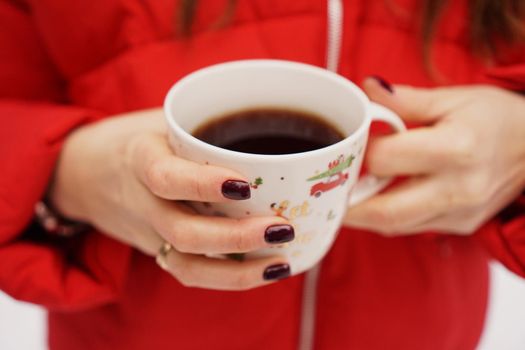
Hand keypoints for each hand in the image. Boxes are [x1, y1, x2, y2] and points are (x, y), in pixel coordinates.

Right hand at [50, 108, 292, 289]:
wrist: (84, 174)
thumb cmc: (139, 139)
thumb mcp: (162, 118)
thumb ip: (204, 123)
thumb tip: (271, 123)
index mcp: (140, 158)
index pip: (165, 177)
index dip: (202, 184)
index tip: (245, 185)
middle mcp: (142, 202)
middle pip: (183, 232)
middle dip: (236, 237)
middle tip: (282, 228)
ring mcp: (149, 232)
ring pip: (186, 265)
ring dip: (237, 272)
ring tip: (281, 264)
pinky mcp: (158, 250)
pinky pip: (190, 272)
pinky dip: (229, 277)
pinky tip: (266, 270)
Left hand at [344, 78, 524, 234]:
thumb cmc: (496, 118)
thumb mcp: (454, 98)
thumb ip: (406, 100)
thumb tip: (365, 91)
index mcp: (456, 149)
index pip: (386, 160)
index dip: (363, 151)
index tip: (354, 143)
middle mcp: (458, 189)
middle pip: (385, 212)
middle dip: (348, 205)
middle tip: (326, 191)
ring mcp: (460, 214)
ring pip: (394, 226)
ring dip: (364, 213)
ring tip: (346, 194)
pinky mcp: (460, 227)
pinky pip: (411, 228)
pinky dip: (388, 215)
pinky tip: (379, 197)